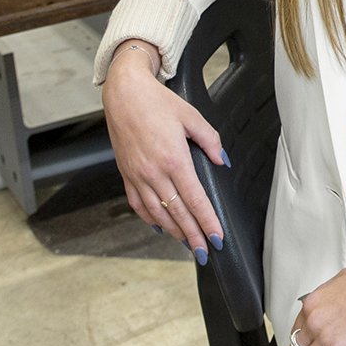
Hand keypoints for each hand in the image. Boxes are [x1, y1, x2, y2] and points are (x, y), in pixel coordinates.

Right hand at [100, 40, 226, 262]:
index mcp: (174, 159)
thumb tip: (221, 161)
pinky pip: (138, 204)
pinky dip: (150, 219)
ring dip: (174, 231)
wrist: (124, 94)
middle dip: (193, 235)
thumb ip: (210, 140)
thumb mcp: (192, 116)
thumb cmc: (157, 102)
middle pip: (177, 213)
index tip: (217, 238)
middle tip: (205, 252)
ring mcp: (138, 175)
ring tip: (187, 243)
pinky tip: (160, 226)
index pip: (195, 200)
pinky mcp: (126, 174)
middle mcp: (154, 172)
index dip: (207, 222)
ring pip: (157, 213)